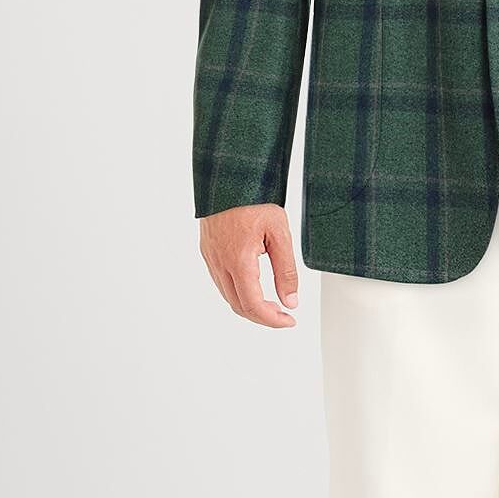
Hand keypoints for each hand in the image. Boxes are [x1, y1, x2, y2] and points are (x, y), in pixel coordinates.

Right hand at [199, 203, 299, 327]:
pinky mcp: (208, 252)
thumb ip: (286, 270)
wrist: (228, 176)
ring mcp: (211, 258)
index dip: (272, 320)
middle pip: (239, 306)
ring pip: (228, 296)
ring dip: (250, 306)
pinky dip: (238, 293)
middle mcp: (220, 264)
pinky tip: (254, 287)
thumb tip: (291, 301)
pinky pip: (221, 283)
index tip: (289, 320)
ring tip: (272, 303)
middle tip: (284, 315)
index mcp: (239, 261)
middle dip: (263, 317)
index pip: (253, 305)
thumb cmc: (254, 200)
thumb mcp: (280, 234)